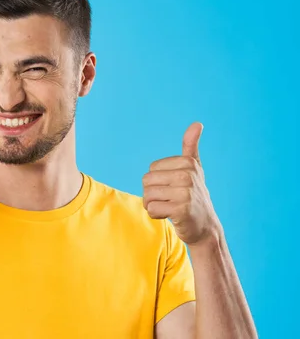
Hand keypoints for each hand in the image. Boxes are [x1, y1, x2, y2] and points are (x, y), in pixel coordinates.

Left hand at [142, 122, 221, 244]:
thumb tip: (197, 123)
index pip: (151, 169)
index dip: (157, 181)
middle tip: (169, 200)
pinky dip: (156, 215)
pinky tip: (170, 216)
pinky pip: (152, 209)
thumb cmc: (194, 195)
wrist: (205, 226)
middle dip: (152, 194)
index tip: (173, 187)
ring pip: (147, 195)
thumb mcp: (193, 169)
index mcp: (188, 163)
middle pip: (146, 181)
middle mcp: (188, 175)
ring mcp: (185, 192)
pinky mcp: (181, 209)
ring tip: (169, 207)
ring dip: (153, 205)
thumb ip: (190, 146)